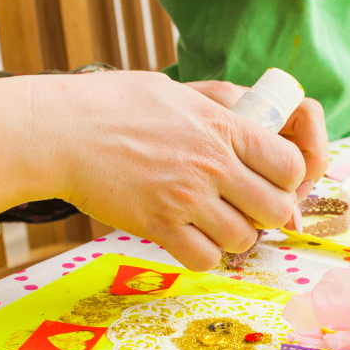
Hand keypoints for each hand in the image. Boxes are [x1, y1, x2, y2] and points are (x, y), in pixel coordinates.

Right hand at [0, 71, 305, 270]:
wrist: (59, 132)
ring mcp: (186, 198)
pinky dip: (203, 255)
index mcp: (222, 127)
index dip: (288, 178)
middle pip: (275, 208)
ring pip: (243, 238)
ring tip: (213, 223)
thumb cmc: (113, 105)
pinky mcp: (158, 226)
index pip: (290, 164)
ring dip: (234, 236)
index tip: (270, 180)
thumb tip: (251, 114)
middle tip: (245, 208)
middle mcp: (211, 164)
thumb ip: (218, 107)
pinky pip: (205, 258)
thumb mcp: (176, 91)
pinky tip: (188, 238)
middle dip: (267, 213)